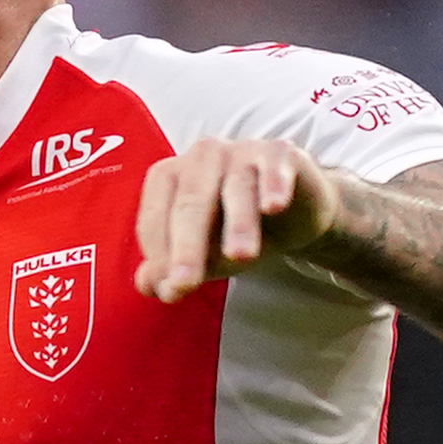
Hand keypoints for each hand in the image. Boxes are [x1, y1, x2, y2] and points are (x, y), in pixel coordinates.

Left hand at [131, 138, 347, 302]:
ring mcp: (241, 151)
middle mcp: (201, 157)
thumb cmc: (235, 227)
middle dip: (187, 246)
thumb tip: (148, 286)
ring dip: (237, 223)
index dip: (160, 255)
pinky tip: (274, 207)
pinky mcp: (280, 152)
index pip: (155, 217)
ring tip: (240, 257)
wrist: (294, 209)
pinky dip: (274, 184)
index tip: (171, 292)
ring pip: (236, 186)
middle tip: (187, 284)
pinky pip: (275, 165)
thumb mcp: (204, 256)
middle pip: (190, 202)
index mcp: (170, 177)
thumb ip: (172, 269)